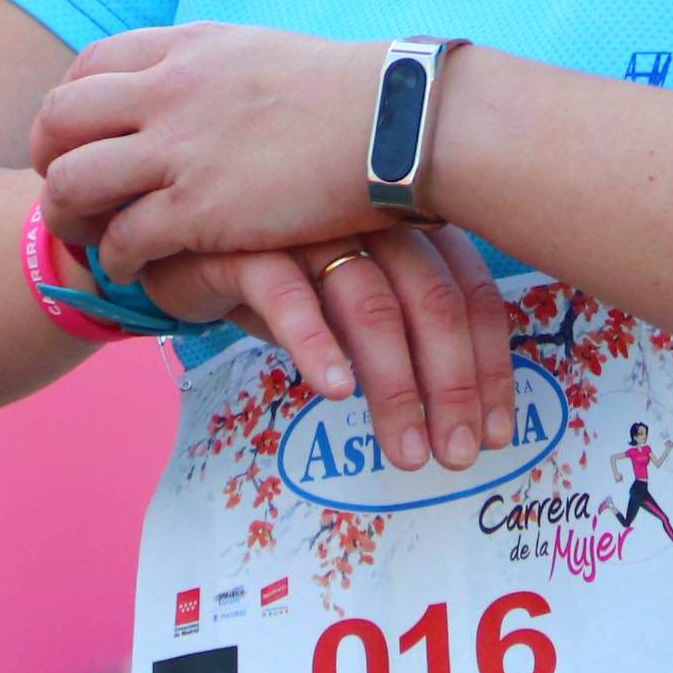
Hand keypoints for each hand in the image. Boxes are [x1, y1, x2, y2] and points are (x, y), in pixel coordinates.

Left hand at [31, 25, 390, 273]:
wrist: (399, 124)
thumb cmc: (351, 95)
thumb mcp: (262, 53)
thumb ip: (212, 69)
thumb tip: (191, 86)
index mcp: (186, 48)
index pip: (88, 66)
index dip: (69, 107)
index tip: (79, 138)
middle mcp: (168, 91)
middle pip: (60, 119)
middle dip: (47, 160)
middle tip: (64, 191)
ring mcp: (179, 150)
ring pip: (73, 183)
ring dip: (67, 217)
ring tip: (88, 238)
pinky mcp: (199, 210)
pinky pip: (124, 239)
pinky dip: (117, 259)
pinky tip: (135, 269)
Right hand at [143, 235, 518, 474]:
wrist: (174, 236)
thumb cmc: (280, 271)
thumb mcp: (348, 294)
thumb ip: (400, 328)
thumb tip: (462, 409)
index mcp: (406, 221)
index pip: (470, 292)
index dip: (490, 366)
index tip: (498, 432)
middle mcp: (367, 215)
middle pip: (432, 301)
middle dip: (453, 387)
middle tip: (458, 456)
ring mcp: (309, 225)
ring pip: (371, 305)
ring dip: (395, 386)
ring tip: (408, 452)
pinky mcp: (247, 244)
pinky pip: (289, 296)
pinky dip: (317, 345)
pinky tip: (334, 395)